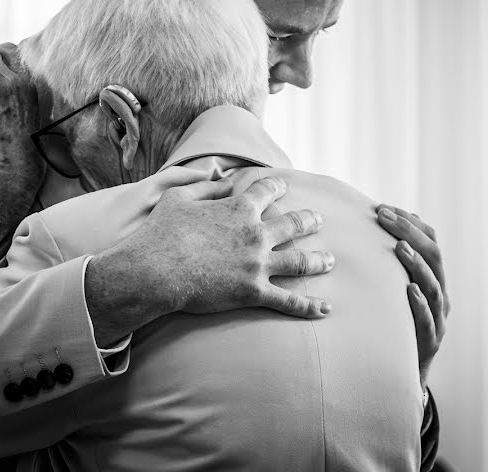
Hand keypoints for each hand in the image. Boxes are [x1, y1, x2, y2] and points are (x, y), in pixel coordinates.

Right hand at [86, 175, 333, 345]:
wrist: (156, 270)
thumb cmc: (162, 232)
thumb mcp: (178, 198)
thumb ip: (204, 186)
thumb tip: (222, 178)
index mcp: (238, 209)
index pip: (266, 191)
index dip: (276, 186)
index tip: (283, 185)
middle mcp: (255, 234)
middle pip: (294, 224)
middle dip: (309, 221)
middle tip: (319, 220)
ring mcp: (258, 264)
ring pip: (300, 262)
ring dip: (319, 260)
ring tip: (330, 260)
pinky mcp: (253, 292)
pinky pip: (289, 302)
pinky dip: (309, 307)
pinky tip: (325, 309)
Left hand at [376, 204, 449, 389]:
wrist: (402, 373)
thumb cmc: (395, 323)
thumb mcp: (394, 290)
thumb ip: (387, 263)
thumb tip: (369, 226)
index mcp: (434, 277)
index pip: (430, 240)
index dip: (410, 222)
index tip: (383, 208)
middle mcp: (440, 293)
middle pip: (434, 256)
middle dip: (409, 233)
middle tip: (383, 216)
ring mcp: (438, 317)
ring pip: (434, 286)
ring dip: (417, 264)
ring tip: (399, 247)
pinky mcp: (430, 341)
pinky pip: (428, 320)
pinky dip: (420, 303)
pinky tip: (409, 290)